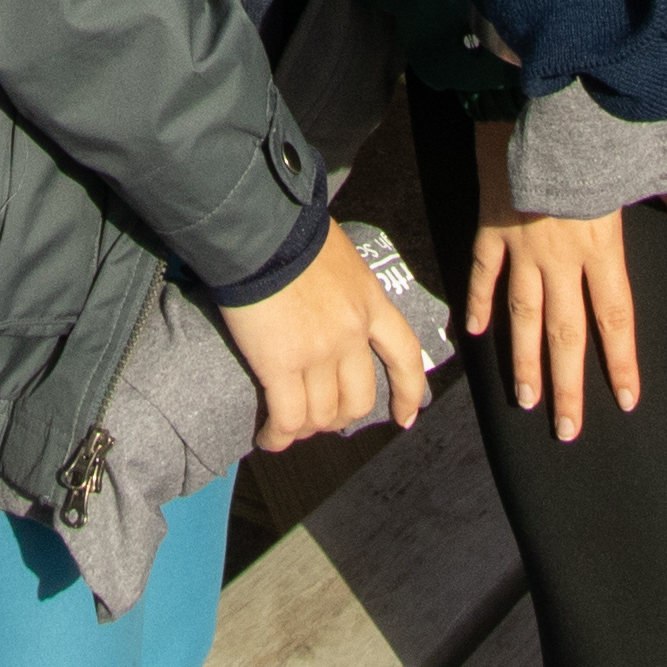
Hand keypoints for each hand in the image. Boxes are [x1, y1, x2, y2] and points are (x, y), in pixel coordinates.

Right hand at [221, 225, 433, 451]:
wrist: (259, 228)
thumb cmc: (291, 231)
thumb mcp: (339, 258)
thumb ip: (344, 290)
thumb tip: (327, 306)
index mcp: (371, 302)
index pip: (404, 355)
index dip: (408, 392)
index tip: (405, 417)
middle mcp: (352, 333)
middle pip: (358, 400)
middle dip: (340, 418)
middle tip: (320, 419)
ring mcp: (319, 352)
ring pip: (322, 415)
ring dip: (306, 429)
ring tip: (287, 429)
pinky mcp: (280, 365)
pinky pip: (287, 418)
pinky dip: (278, 436)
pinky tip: (268, 438)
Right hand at [462, 116, 666, 439]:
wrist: (534, 103)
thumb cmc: (595, 134)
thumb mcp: (640, 167)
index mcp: (602, 247)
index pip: (616, 318)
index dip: (622, 362)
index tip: (627, 400)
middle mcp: (562, 258)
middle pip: (566, 333)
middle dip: (568, 385)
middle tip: (567, 430)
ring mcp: (522, 247)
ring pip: (522, 316)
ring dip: (524, 361)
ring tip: (527, 399)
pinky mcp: (491, 227)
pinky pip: (484, 273)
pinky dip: (479, 302)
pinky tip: (475, 333)